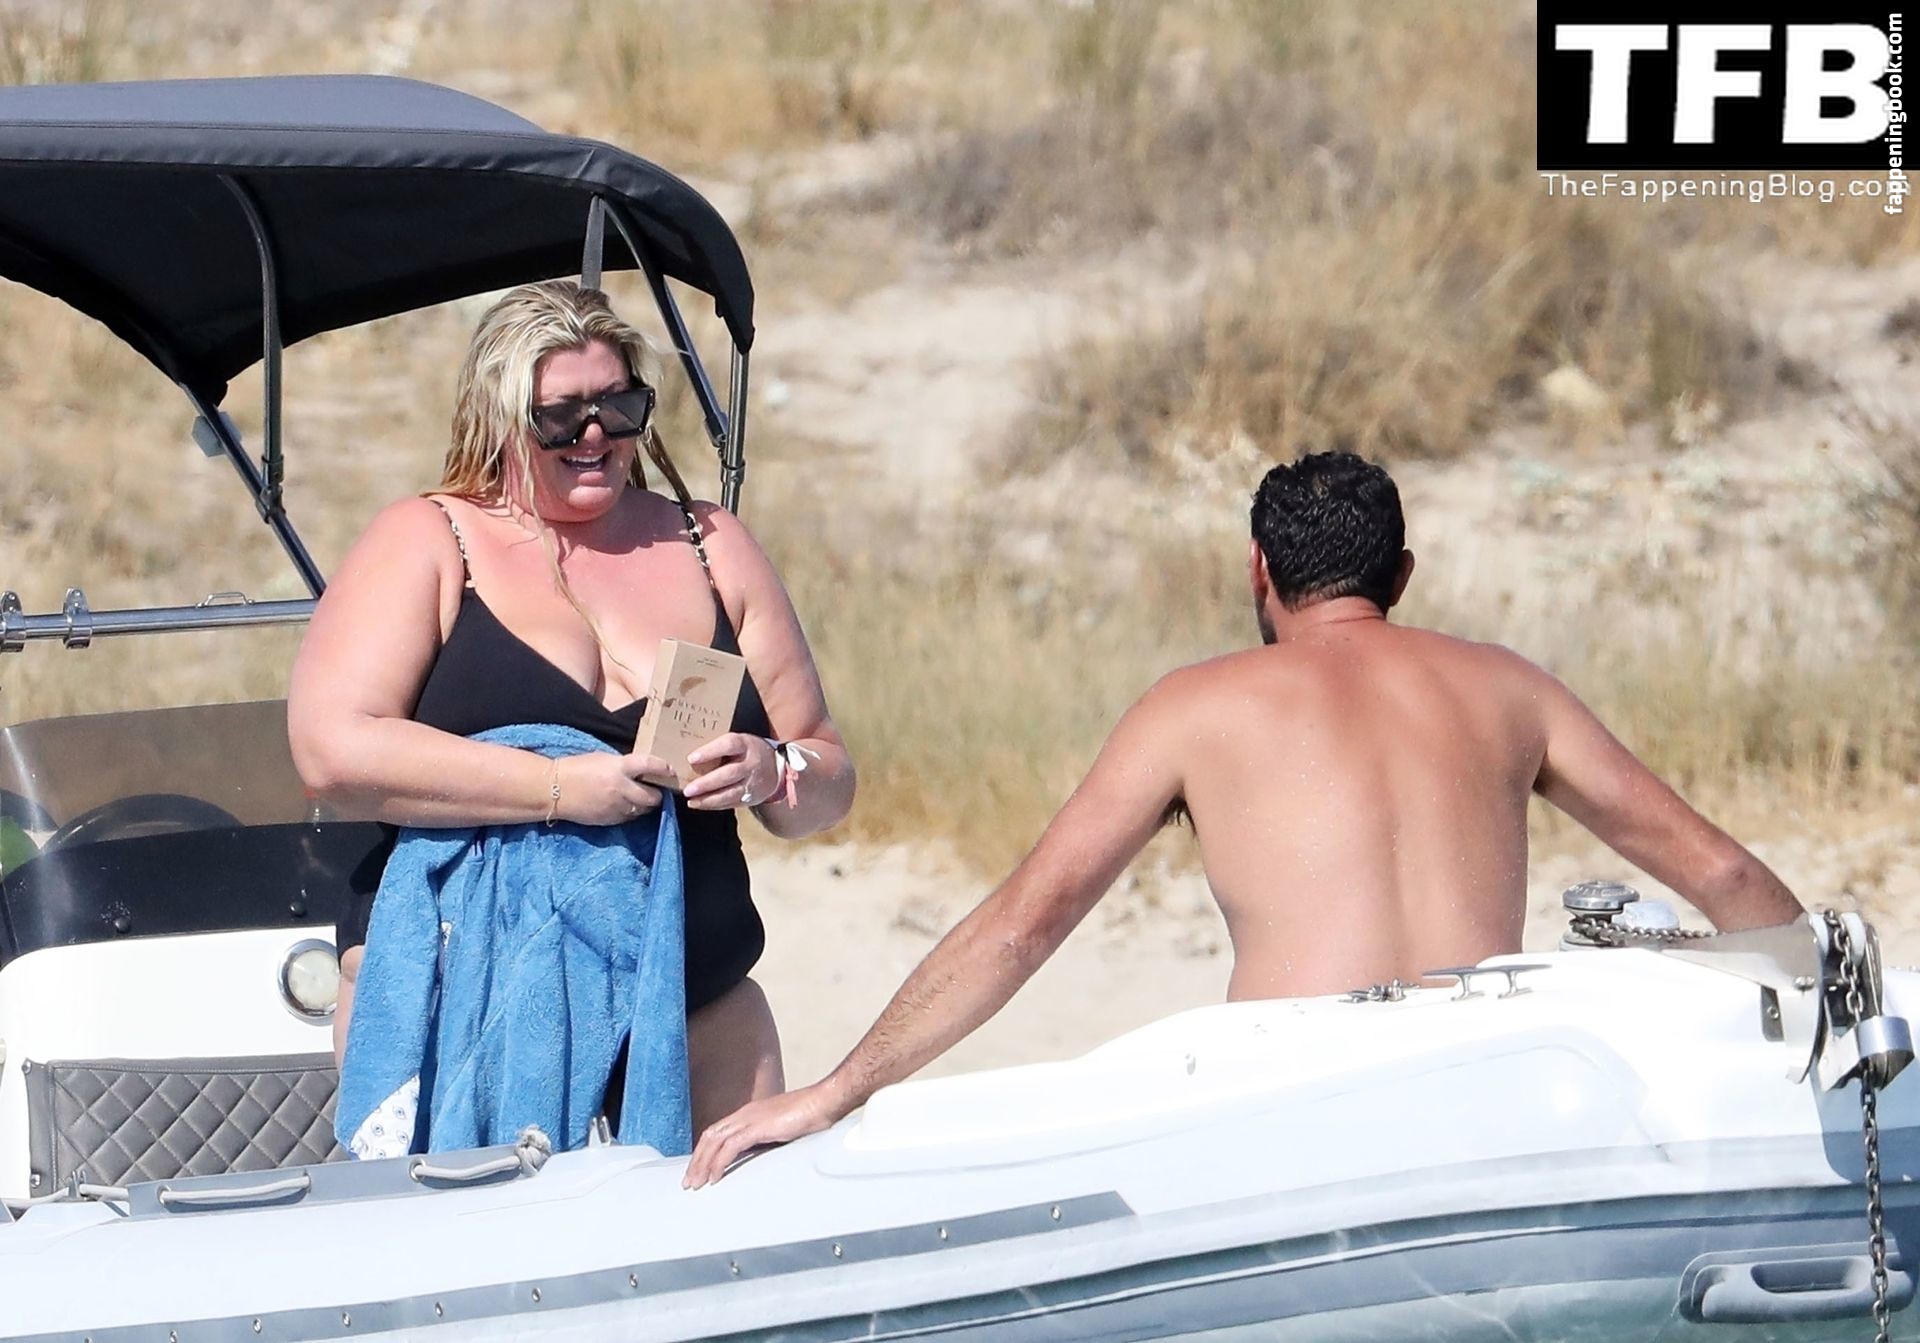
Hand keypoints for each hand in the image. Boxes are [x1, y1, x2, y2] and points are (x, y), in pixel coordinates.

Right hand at [554, 752, 666, 824]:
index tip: (670, 770)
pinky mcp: (609, 820)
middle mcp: (621, 788)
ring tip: (641, 798)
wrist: (554, 790)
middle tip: (656, 789)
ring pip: (643, 810)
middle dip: (657, 794)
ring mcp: (616, 806)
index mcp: (619, 768)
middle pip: (653, 796)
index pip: (649, 765)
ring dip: (645, 805)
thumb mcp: (602, 759)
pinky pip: (629, 818)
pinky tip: (625, 805)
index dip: (663, 768)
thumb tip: (640, 770)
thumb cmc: (576, 768)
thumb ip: (623, 765)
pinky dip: (631, 812)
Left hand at [682, 1080, 848, 1187]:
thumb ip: (769, 1141)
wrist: (824, 1101)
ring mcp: (750, 1118)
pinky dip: (718, 1163)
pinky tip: (715, 1177)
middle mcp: (745, 1114)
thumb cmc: (811, 1115)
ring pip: (714, 1141)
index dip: (705, 1151)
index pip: (718, 1132)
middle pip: (710, 1136)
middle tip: (689, 1182)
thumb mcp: (783, 1131)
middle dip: (696, 1160)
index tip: (699, 1169)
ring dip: (702, 1164)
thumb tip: (762, 1157)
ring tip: (696, 1183)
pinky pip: (730, 1147)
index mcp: (750, 1113)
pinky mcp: (757, 1127)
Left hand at [684, 733, 777, 810]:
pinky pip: (731, 803)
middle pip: (729, 774)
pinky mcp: (750, 797)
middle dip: (707, 783)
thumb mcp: (739, 742)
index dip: (710, 751)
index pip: (729, 745)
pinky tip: (699, 804)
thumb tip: (689, 757)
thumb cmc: (748, 751)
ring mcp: (752, 783)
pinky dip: (714, 805)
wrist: (777, 767)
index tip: (691, 758)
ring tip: (691, 800)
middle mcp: (750, 764)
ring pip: (730, 793)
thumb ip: (720, 748)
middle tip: (688, 789)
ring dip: (709, 799)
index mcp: (745, 745)